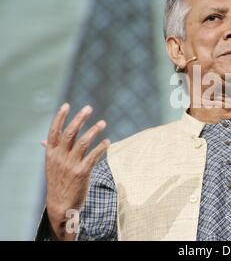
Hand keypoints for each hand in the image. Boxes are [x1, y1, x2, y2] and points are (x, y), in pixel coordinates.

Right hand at [41, 103, 109, 239]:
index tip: (67, 105)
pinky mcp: (82, 172)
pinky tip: (107, 141)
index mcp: (51, 153)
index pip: (54, 131)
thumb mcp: (51, 165)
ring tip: (103, 122)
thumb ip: (52, 151)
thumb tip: (43, 140)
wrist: (60, 204)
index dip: (60, 117)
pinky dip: (101, 147)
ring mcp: (70, 164)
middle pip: (70, 133)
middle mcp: (60, 157)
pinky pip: (93, 156)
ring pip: (83, 142)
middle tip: (89, 108)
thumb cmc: (58, 182)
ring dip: (94, 131)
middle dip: (79, 119)